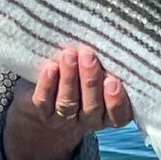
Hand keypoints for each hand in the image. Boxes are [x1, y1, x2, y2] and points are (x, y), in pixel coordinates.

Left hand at [3, 45, 130, 159]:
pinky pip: (44, 101)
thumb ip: (104, 66)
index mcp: (107, 113)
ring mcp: (63, 118)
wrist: (42, 104)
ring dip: (69, 79)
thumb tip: (107, 40)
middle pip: (92, 106)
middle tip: (89, 56)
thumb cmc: (79, 80)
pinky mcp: (41, 112)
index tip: (114, 81)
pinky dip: (48, 85)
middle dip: (91, 81)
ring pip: (68, 103)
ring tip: (69, 56)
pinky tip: (50, 68)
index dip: (117, 101)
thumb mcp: (96, 75)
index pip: (118, 115)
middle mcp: (87, 119)